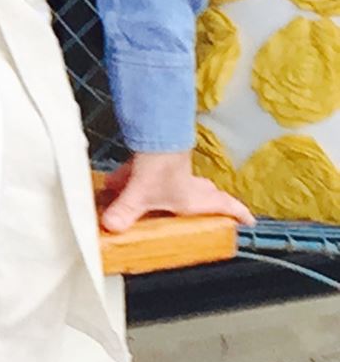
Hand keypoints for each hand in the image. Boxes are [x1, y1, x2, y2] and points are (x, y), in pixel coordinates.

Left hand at [100, 150, 252, 231]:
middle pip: (207, 193)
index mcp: (194, 199)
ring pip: (182, 180)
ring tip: (162, 200)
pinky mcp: (162, 157)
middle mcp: (189, 185)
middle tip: (212, 210)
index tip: (249, 220)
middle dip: (209, 201)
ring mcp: (177, 170)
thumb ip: (125, 213)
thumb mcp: (140, 198)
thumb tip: (111, 226)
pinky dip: (139, 176)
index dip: (239, 213)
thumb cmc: (160, 166)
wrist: (156, 134)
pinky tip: (115, 182)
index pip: (225, 206)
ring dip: (173, 189)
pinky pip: (153, 171)